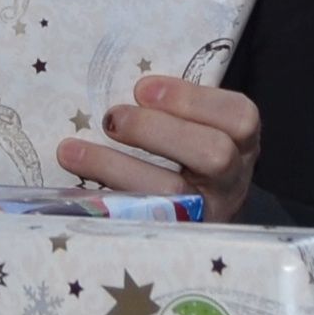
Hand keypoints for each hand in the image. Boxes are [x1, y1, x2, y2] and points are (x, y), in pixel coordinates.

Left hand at [57, 75, 260, 222]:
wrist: (196, 217)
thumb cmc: (185, 153)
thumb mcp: (195, 127)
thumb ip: (173, 107)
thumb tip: (114, 77)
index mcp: (242, 141)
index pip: (240, 117)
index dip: (191, 99)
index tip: (141, 88)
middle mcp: (233, 179)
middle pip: (213, 154)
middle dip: (156, 131)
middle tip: (111, 118)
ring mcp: (209, 213)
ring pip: (174, 193)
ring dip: (117, 167)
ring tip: (72, 151)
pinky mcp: (177, 237)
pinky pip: (142, 222)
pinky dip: (106, 201)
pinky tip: (75, 187)